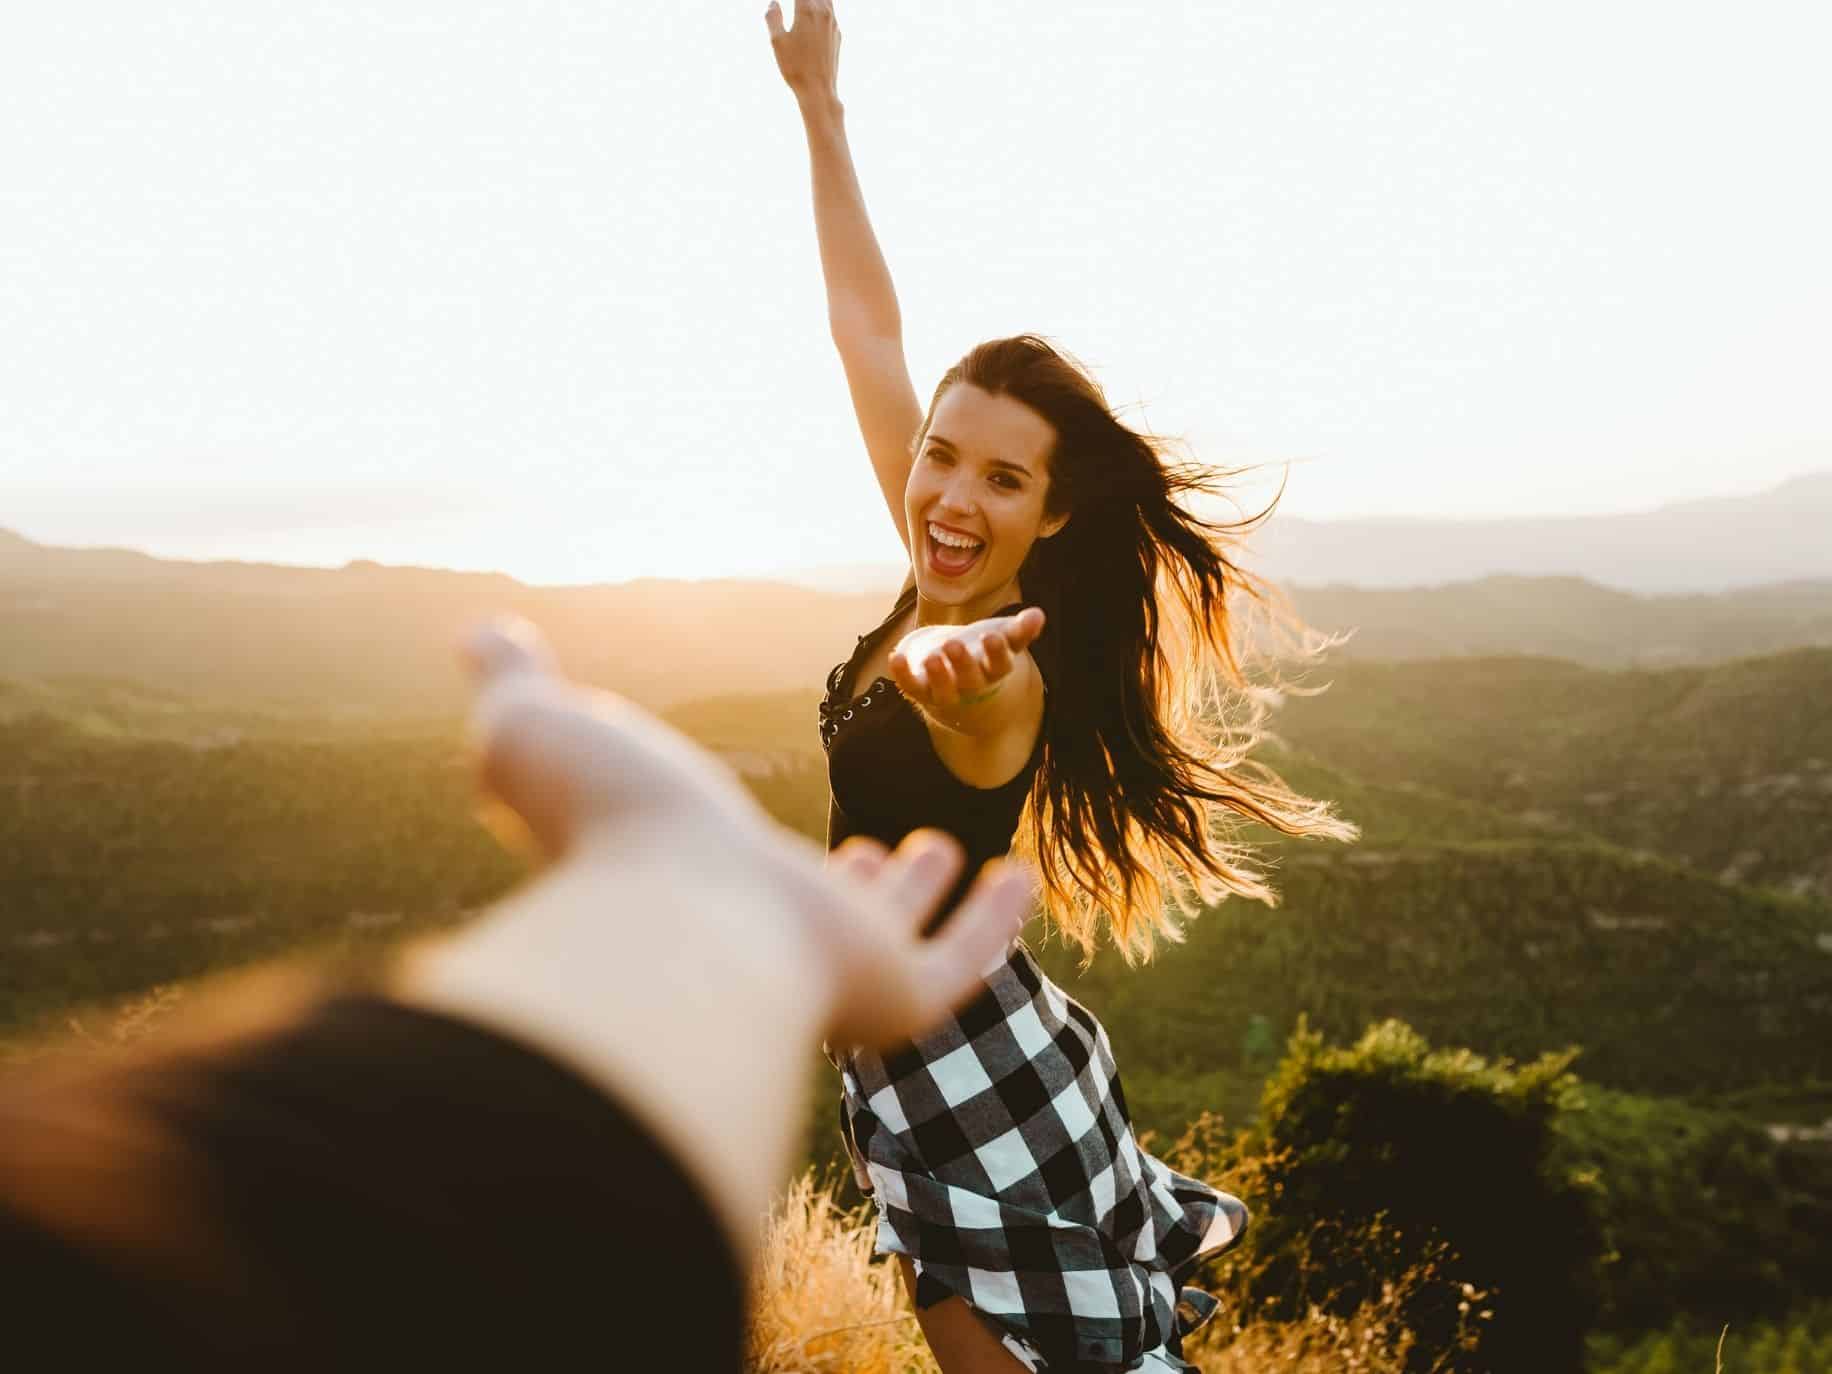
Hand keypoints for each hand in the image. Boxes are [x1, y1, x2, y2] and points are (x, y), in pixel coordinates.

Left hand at [456, 613, 1029, 1048]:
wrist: (669, 919)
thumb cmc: (600, 825)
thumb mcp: (539, 729)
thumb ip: (514, 680)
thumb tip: (481, 634)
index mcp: (679, 882)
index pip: (711, 869)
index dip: (728, 847)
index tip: (737, 813)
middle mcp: (754, 934)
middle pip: (811, 914)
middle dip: (847, 884)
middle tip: (878, 849)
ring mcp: (827, 968)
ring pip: (889, 939)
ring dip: (913, 896)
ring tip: (939, 849)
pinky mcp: (891, 995)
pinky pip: (961, 963)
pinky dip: (991, 925)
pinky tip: (1018, 878)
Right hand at [765, 0, 840, 103]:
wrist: (818, 90)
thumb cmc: (796, 67)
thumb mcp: (777, 42)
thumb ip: (773, 18)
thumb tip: (773, 2)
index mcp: (807, 10)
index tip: (779, 1)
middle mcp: (823, 13)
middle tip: (795, 4)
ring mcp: (833, 24)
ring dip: (815, 0)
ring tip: (803, 5)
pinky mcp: (837, 35)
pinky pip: (831, 12)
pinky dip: (822, 6)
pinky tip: (816, 11)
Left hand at [888, 607, 1046, 713]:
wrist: (966, 696)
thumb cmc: (987, 659)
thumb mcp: (1005, 642)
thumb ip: (1020, 630)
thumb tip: (1038, 615)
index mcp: (994, 673)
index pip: (999, 666)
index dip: (996, 653)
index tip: (992, 637)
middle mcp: (972, 687)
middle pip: (970, 680)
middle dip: (962, 663)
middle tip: (953, 645)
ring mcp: (947, 693)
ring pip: (943, 689)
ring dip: (937, 675)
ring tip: (931, 657)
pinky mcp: (923, 693)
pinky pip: (913, 688)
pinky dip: (903, 675)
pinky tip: (896, 658)